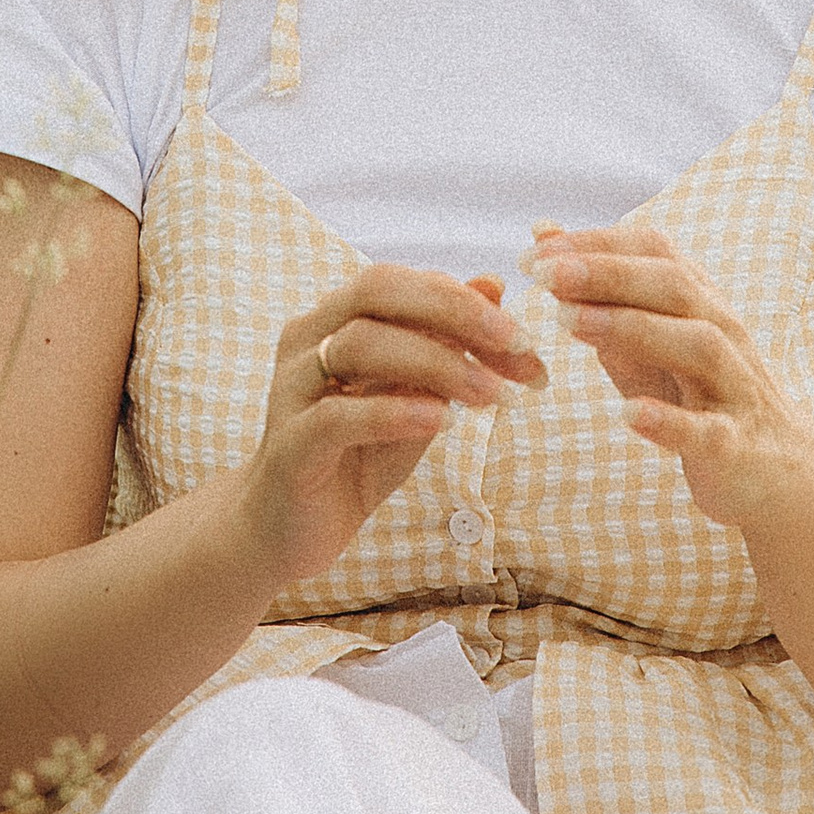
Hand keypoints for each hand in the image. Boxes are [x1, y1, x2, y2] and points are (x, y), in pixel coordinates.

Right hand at [237, 265, 546, 589]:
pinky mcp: (289, 445)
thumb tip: (494, 284)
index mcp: (335, 317)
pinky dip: (395, 412)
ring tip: (491, 395)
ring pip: (360, 344)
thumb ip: (446, 345)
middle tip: (515, 344)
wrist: (289, 530)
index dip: (468, 303)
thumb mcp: (415, 397)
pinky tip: (441, 422)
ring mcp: (292, 388)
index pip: (405, 284)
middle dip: (453, 311)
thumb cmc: (356, 456)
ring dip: (437, 363)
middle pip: (377, 291)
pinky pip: (338, 415)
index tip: (525, 342)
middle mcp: (307, 338)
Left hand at [529, 220, 813, 533]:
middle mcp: (722, 331)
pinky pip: (707, 430)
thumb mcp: (645, 337)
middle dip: (606, 274)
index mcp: (698, 301)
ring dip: (631, 327)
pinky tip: (628, 414)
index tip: (537, 251)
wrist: (780, 468)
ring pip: (696, 344)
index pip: (653, 251)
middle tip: (544, 273)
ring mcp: (734, 387)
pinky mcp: (736, 445)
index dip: (596, 245)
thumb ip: (598, 290)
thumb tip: (543, 235)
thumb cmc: (698, 391)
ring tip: (568, 322)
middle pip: (672, 286)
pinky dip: (668, 421)